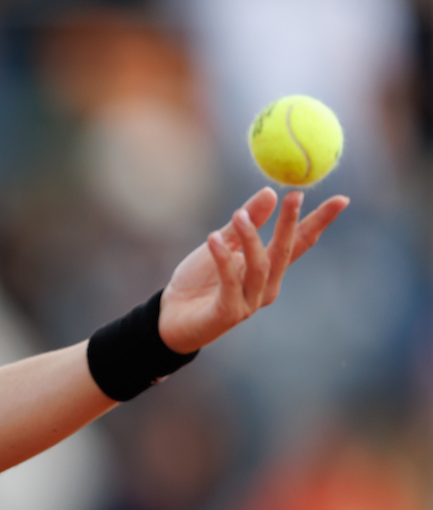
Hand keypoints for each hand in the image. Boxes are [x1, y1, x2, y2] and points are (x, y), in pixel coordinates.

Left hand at [158, 187, 349, 354]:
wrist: (170, 317)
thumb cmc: (198, 281)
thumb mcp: (221, 244)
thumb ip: (246, 222)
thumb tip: (271, 192)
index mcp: (268, 270)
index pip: (299, 243)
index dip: (320, 222)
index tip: (341, 199)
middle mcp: (265, 287)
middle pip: (284, 252)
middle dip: (291, 224)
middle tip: (295, 195)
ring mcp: (249, 302)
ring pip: (259, 266)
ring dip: (251, 238)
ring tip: (239, 214)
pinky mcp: (228, 313)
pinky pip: (229, 282)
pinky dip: (223, 259)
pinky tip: (213, 239)